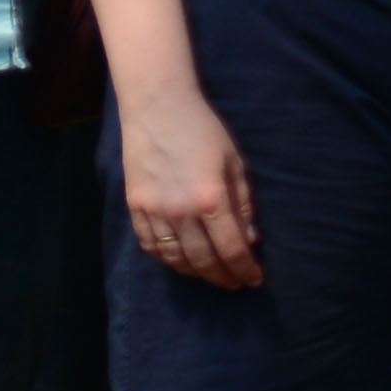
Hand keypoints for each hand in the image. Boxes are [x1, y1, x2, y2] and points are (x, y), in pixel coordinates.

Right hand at [117, 84, 261, 286]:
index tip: (255, 280)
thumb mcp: (235, 163)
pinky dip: (168, 260)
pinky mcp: (135, 206)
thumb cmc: (205, 131)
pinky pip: (151, 245)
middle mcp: (181, 210)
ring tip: (212, 275)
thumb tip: (250, 239)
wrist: (159, 107)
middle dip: (224, 277)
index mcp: (211, 198)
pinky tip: (181, 262)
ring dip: (197, 273)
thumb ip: (243, 204)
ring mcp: (154, 210)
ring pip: (176, 258)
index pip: (233, 249)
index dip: (246, 269)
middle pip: (204, 260)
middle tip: (235, 283)